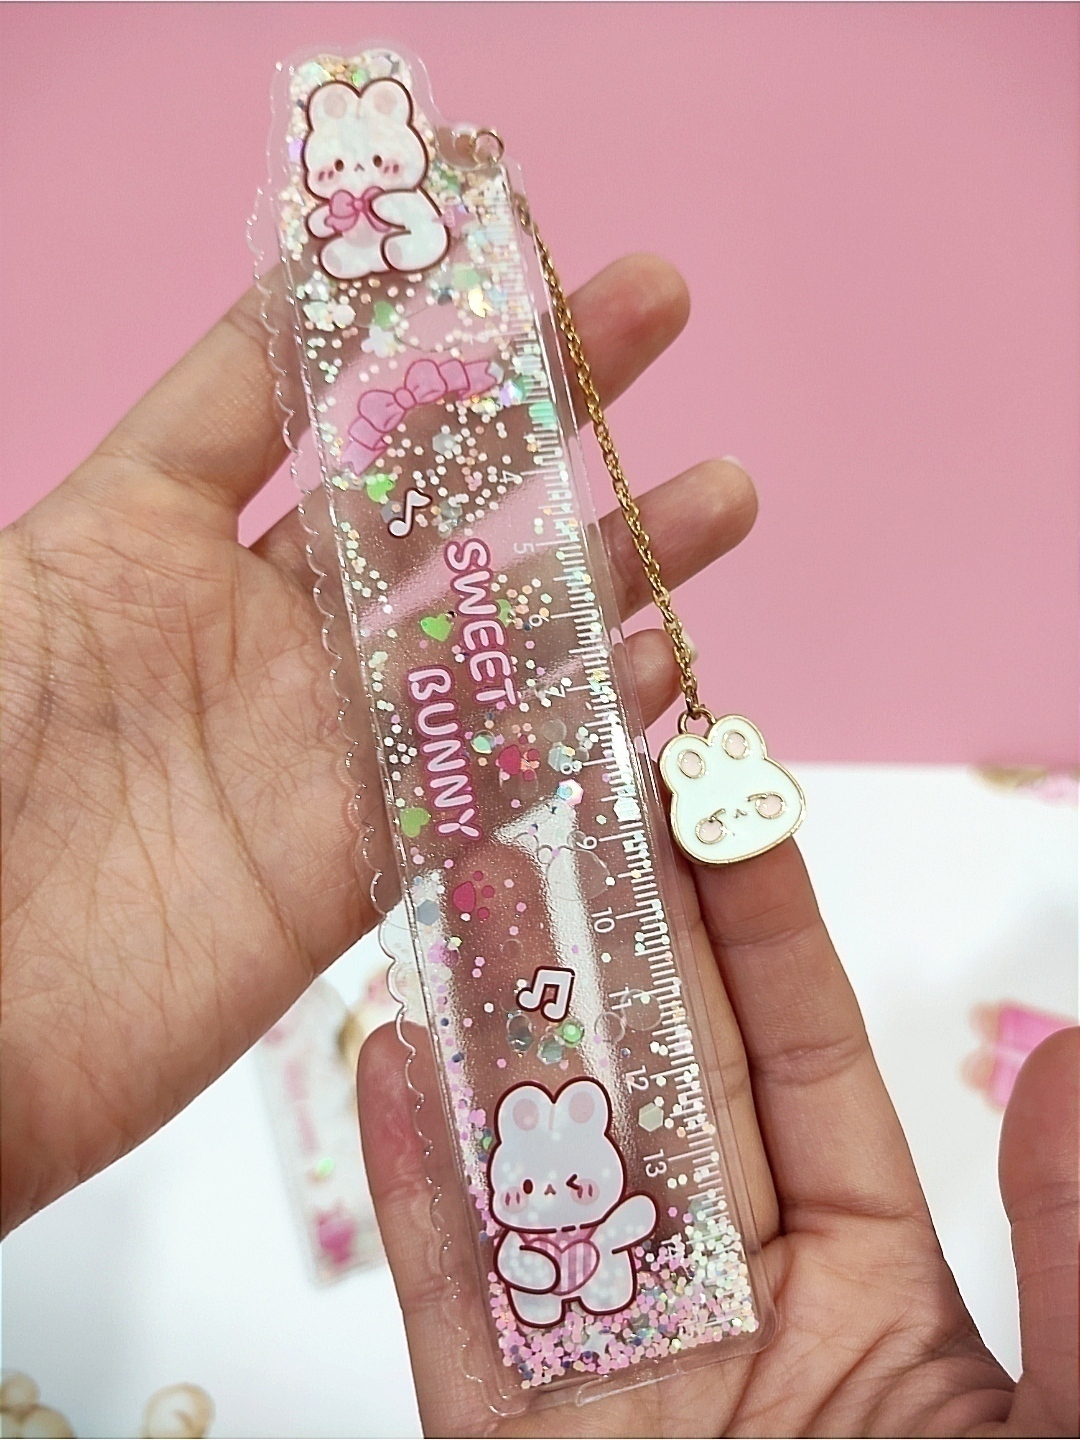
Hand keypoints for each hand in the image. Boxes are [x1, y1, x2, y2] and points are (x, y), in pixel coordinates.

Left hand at [1, 256, 754, 1233]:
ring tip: (718, 491)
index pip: (284, 385)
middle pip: (427, 491)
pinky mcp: (347, 868)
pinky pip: (485, 780)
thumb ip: (150, 476)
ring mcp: (309, 746)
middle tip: (652, 309)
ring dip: (605, 562)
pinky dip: (577, 722)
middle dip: (544, 397)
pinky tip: (661, 660)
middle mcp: (249, 629)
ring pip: (490, 636)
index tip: (481, 214)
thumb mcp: (26, 588)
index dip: (381, 299)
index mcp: (147, 536)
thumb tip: (260, 330)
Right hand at [358, 830, 1077, 1429]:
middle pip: (655, 1092)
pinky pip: (452, 1317)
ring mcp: (612, 1386)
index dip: (757, 926)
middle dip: (607, 941)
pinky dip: (417, 1193)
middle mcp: (732, 1316)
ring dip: (498, 1030)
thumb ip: (1074, 1265)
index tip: (717, 794)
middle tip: (559, 796)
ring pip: (538, 1178)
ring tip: (462, 886)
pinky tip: (396, 1061)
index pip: (803, 1064)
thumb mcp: (1058, 1437)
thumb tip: (1076, 1055)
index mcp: (875, 1293)